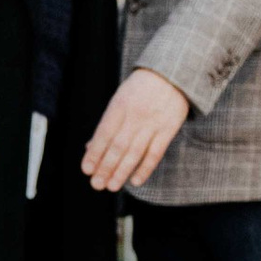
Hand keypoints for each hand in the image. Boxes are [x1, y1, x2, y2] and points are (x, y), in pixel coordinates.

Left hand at [83, 67, 191, 192]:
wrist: (173, 74)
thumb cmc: (141, 88)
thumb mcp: (120, 99)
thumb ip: (107, 123)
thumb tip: (90, 147)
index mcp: (119, 106)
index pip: (103, 134)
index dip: (94, 154)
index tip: (87, 170)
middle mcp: (135, 116)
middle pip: (117, 146)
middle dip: (105, 167)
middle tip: (97, 184)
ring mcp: (153, 123)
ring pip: (135, 152)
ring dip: (121, 171)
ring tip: (112, 186)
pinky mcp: (168, 129)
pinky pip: (155, 153)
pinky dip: (145, 168)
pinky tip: (135, 180)